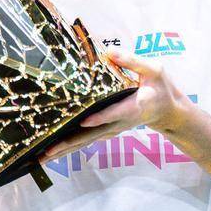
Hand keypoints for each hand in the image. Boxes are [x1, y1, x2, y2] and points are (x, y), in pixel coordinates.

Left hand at [41, 50, 188, 161]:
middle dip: (69, 144)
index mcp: (133, 107)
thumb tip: (109, 52)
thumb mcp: (154, 69)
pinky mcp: (107, 131)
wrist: (167, 111)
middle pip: (92, 135)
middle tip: (46, 152)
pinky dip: (70, 147)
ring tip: (43, 158)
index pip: (114, 113)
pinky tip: (53, 152)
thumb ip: (132, 61)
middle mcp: (120, 123)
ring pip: (86, 141)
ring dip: (64, 150)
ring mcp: (112, 129)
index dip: (100, 117)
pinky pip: (87, 140)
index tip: (84, 121)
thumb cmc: (160, 87)